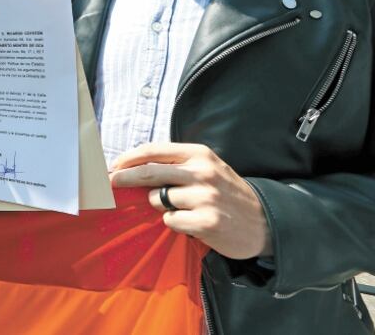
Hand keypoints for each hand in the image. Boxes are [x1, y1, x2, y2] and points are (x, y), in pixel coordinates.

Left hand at [110, 143, 272, 259]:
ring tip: (181, 208)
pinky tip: (191, 222)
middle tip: (110, 183)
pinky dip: (174, 223)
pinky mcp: (206, 222)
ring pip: (158, 199)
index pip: (154, 151)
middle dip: (124, 178)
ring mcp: (205, 197)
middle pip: (149, 172)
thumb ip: (176, 166)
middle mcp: (202, 172)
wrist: (264, 222)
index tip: (113, 166)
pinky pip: (170, 221)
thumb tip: (133, 168)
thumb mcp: (206, 168)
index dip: (129, 158)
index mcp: (199, 154)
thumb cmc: (226, 193)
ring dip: (160, 206)